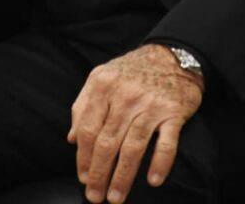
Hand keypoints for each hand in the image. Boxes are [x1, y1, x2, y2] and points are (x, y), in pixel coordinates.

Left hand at [68, 43, 203, 203]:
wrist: (172, 55)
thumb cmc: (133, 71)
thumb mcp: (102, 77)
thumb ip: (83, 105)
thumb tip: (71, 139)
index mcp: (104, 86)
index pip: (88, 130)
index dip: (83, 157)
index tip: (83, 177)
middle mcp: (126, 96)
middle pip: (107, 142)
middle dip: (99, 174)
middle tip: (94, 196)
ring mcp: (150, 105)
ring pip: (133, 147)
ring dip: (123, 177)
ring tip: (115, 197)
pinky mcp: (173, 113)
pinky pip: (166, 143)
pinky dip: (160, 163)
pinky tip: (153, 180)